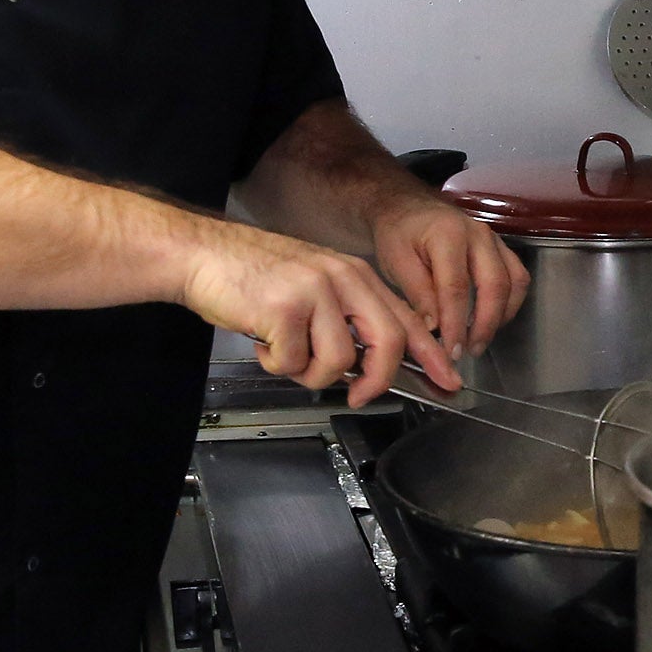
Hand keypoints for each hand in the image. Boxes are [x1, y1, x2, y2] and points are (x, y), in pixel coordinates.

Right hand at [178, 221, 458, 406]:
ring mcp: (314, 292)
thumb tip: (368, 366)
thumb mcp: (314, 285)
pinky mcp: (284, 310)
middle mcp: (341, 278)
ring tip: (286, 353)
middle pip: (387, 342)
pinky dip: (277, 364)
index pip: (406, 318)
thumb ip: (346, 317)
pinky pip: (295, 363)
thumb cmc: (253, 276)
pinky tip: (263, 344)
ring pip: (338, 362)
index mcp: (355, 274)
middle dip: (377, 380)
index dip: (431, 355)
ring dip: (311, 373)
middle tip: (359, 396)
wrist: (202, 255)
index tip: (449, 381)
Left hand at [369, 190, 530, 358]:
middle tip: (468, 351)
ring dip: (500, 316)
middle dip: (484, 325)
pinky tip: (492, 321)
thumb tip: (435, 329)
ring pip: (513, 282)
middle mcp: (478, 235)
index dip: (455, 324)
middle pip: (494, 286)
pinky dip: (509, 303)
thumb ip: (417, 294)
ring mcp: (494, 240)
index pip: (456, 288)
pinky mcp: (501, 248)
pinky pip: (518, 278)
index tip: (451, 350)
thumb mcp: (396, 261)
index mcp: (448, 235)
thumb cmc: (399, 234)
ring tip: (479, 341)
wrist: (407, 208)